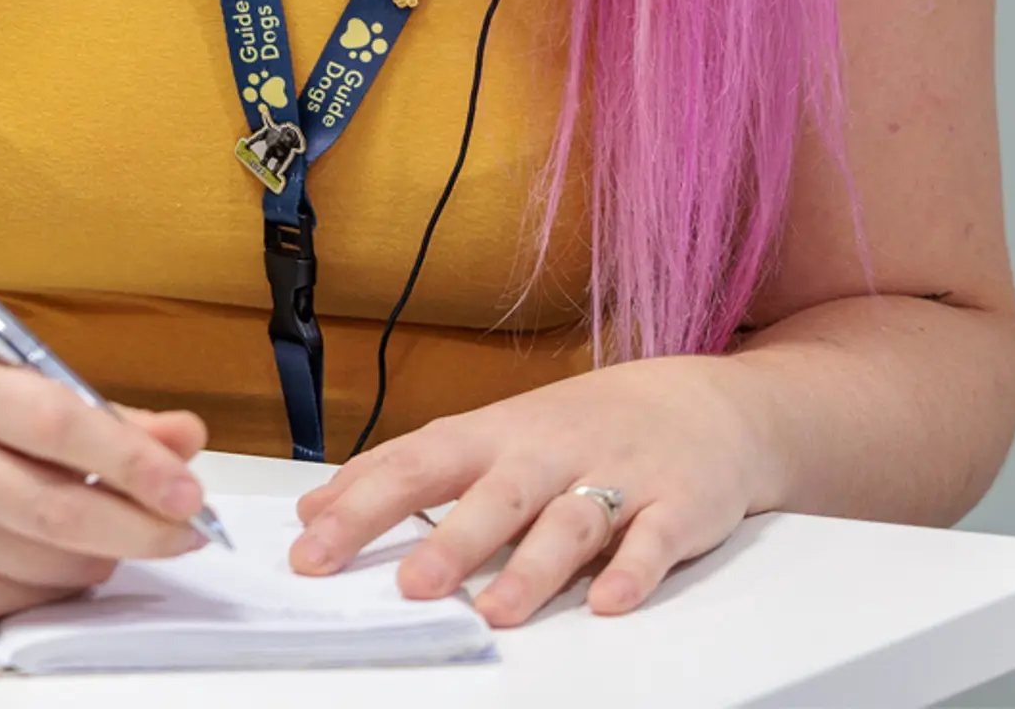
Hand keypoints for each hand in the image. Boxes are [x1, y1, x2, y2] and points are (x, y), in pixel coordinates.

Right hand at [0, 361, 214, 620]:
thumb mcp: (30, 389)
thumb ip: (112, 416)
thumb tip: (186, 439)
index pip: (58, 428)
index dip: (132, 461)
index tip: (189, 487)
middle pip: (61, 514)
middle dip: (143, 527)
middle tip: (193, 528)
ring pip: (61, 565)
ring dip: (107, 551)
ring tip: (102, 521)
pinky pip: (41, 598)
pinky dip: (69, 576)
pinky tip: (50, 545)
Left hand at [286, 355, 775, 625]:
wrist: (703, 401)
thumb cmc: (578, 427)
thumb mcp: (490, 435)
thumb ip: (409, 471)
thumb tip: (320, 507)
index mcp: (495, 435)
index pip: (417, 465)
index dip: (362, 506)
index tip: (312, 549)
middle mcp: (550, 453)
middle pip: (495, 495)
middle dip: (451, 541)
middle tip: (409, 587)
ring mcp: (616, 478)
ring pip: (570, 523)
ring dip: (533, 568)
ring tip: (496, 612)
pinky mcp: (677, 506)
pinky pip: (654, 541)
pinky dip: (632, 570)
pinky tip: (607, 601)